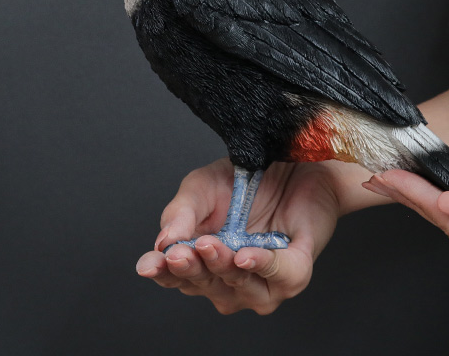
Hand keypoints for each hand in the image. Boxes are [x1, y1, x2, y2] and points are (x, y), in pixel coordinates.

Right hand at [136, 158, 376, 313]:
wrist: (292, 160)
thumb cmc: (246, 179)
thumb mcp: (201, 186)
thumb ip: (180, 213)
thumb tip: (162, 243)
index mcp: (204, 261)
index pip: (177, 277)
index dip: (163, 274)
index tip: (151, 264)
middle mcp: (231, 278)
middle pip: (205, 285)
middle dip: (191, 269)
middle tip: (180, 252)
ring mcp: (265, 279)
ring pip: (240, 288)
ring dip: (223, 267)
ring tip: (209, 245)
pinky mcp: (297, 267)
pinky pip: (281, 275)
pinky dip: (263, 265)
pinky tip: (245, 256)